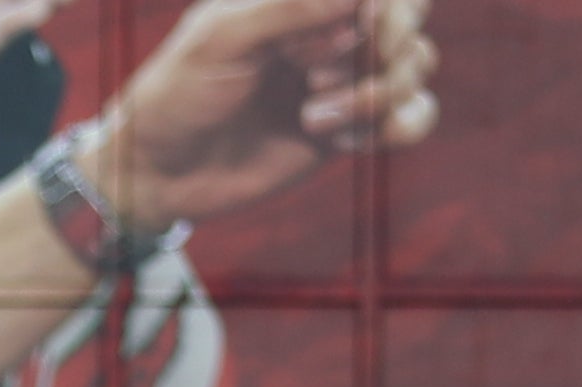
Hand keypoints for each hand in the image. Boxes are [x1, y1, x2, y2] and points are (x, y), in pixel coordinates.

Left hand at [84, 0, 437, 232]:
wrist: (163, 175)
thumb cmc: (179, 95)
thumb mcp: (221, 37)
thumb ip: (289, 6)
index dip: (379, 10)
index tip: (341, 37)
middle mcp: (328, 26)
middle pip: (410, 12)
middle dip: (383, 44)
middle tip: (318, 76)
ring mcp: (343, 75)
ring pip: (417, 64)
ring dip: (375, 93)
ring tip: (312, 116)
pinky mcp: (350, 126)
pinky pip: (413, 116)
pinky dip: (392, 127)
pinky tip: (339, 140)